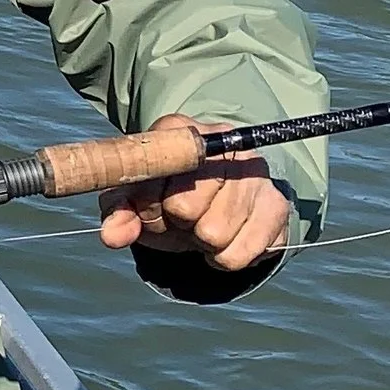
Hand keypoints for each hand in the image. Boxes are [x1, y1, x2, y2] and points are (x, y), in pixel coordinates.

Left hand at [98, 115, 290, 274]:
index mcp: (181, 131)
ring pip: (213, 235)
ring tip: (203, 224)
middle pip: (185, 207)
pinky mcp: (277, 206)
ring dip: (200, 242)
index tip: (148, 203)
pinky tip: (224, 238)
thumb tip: (112, 234)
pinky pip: (238, 255)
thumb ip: (118, 211)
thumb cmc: (167, 196)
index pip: (157, 171)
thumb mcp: (134, 199)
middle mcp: (225, 144)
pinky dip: (222, 258)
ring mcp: (256, 173)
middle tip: (179, 216)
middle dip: (174, 222)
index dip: (147, 199)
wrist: (216, 204)